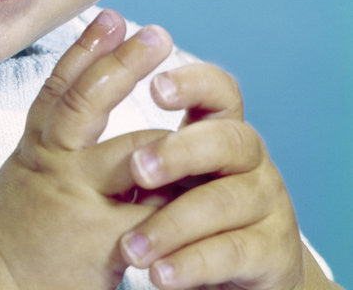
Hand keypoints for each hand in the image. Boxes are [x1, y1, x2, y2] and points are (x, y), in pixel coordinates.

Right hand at [0, 10, 174, 289]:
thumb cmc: (10, 231)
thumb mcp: (26, 172)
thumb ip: (57, 140)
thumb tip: (94, 96)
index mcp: (36, 148)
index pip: (61, 87)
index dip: (87, 48)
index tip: (111, 16)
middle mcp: (55, 166)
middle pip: (89, 102)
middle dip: (125, 64)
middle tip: (156, 34)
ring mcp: (80, 205)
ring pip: (137, 154)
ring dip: (169, 140)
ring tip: (201, 113)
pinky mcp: (105, 248)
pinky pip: (154, 214)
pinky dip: (176, 199)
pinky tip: (200, 184)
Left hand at [118, 62, 331, 289]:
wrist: (241, 277)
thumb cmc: (189, 211)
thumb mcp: (168, 177)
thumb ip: (141, 155)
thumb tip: (81, 146)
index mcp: (221, 128)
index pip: (218, 90)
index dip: (192, 83)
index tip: (154, 87)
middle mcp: (250, 159)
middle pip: (227, 139)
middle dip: (179, 151)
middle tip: (137, 168)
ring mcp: (267, 204)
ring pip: (224, 201)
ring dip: (172, 223)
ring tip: (129, 248)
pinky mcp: (273, 252)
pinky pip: (233, 252)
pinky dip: (192, 263)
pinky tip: (160, 276)